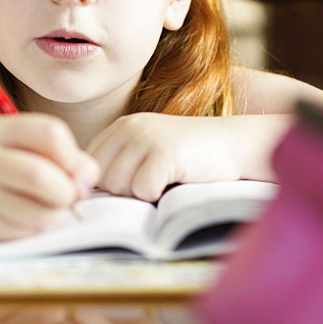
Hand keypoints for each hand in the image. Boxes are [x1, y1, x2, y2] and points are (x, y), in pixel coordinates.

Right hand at [0, 113, 98, 239]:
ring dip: (56, 211)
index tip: (73, 169)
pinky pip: (27, 229)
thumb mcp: (25, 145)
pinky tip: (27, 214)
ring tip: (50, 205)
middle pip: (39, 175)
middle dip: (66, 190)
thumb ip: (63, 155)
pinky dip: (38, 224)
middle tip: (70, 195)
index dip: (72, 155)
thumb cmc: (1, 163)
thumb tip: (87, 180)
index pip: (50, 133)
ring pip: (37, 211)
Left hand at [87, 113, 242, 200]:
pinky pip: (143, 190)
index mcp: (122, 127)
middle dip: (125, 192)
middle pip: (103, 179)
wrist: (236, 145)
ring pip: (120, 186)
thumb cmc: (191, 158)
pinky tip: (176, 182)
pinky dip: (159, 196)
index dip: (105, 184)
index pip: (89, 164)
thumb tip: (86, 194)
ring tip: (165, 181)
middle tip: (153, 185)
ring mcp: (146, 138)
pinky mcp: (164, 152)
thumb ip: (120, 165)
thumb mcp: (148, 152)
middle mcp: (129, 127)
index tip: (130, 189)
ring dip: (142, 194)